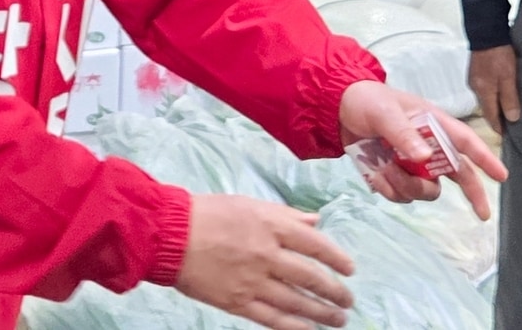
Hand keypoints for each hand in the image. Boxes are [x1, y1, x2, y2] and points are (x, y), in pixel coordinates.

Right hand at [174, 194, 354, 329]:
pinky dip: (293, 327)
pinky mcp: (236, 303)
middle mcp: (267, 255)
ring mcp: (252, 281)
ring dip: (321, 313)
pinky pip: (271, 319)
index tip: (350, 269)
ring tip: (339, 319)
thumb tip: (314, 221)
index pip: (316, 245)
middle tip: (348, 300)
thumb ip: (286, 215)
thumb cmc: (210, 213)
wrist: (171, 235)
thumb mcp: (251, 204)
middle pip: (310, 277)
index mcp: (272, 226)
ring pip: (296, 302)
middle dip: (334, 291)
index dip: (337, 259)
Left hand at [338, 80, 507, 218]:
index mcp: (433, 124)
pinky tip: (376, 174)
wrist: (338, 110)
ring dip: (408, 187)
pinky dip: (390, 190)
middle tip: (481, 214)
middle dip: (471, 193)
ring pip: (427, 189)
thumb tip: (426, 157)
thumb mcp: (385, 113)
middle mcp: (429, 146)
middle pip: (459, 173)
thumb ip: (404, 134)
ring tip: (385, 169)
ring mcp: (414, 163)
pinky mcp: (397, 174)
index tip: (502, 177)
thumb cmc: (367, 100)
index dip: (485, 159)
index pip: (465, 142)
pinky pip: (402, 195)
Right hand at [468, 45, 519, 137]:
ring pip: (485, 99)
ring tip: (507, 109)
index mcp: (483, 92)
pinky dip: (492, 94)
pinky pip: (484, 89)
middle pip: (487, 109)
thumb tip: (512, 118)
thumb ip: (509, 97)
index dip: (499, 127)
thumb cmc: (499, 53)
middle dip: (497, 117)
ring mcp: (473, 79)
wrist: (486, 30)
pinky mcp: (475, 71)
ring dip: (494, 105)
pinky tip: (499, 92)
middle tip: (510, 124)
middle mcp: (475, 88)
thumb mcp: (508, 76)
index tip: (507, 136)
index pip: (491, 117)